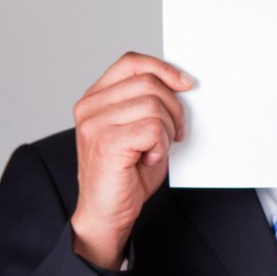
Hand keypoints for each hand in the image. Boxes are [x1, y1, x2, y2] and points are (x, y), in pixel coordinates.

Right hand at [70, 52, 192, 267]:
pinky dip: (160, 146)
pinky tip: (148, 160)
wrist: (106, 212)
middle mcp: (90, 106)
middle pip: (149, 84)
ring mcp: (94, 123)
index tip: (186, 84)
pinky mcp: (105, 142)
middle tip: (174, 134)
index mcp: (96, 98)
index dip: (162, 68)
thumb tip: (182, 84)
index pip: (131, 62)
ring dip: (165, 131)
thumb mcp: (141, 131)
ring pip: (153, 105)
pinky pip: (152, 128)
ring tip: (154, 150)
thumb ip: (150, 105)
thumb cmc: (126, 174)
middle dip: (174, 109)